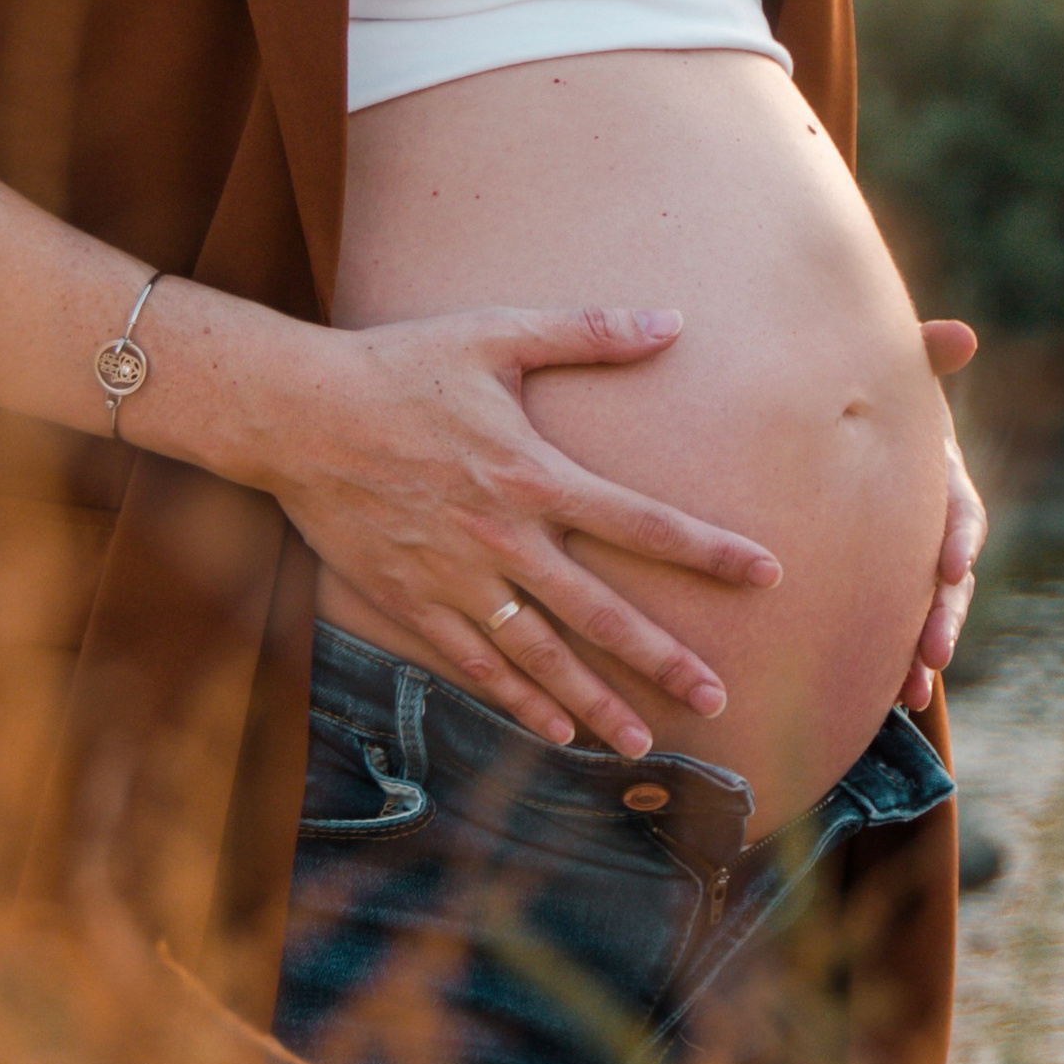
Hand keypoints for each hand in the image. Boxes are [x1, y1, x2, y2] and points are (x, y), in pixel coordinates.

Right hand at [246, 304, 778, 759]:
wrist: (295, 414)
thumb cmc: (398, 366)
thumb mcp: (494, 333)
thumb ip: (588, 330)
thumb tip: (672, 319)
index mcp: (533, 474)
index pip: (641, 521)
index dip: (709, 550)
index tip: (768, 574)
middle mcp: (502, 539)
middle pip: (600, 612)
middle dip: (664, 658)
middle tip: (718, 698)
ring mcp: (456, 579)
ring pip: (540, 656)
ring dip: (594, 702)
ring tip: (643, 743)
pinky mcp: (412, 602)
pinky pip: (476, 665)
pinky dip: (517, 703)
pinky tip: (555, 734)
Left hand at [902, 318, 985, 715]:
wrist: (842, 439)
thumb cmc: (873, 399)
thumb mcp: (896, 374)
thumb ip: (924, 354)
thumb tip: (962, 333)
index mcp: (942, 478)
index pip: (961, 509)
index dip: (959, 536)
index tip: (952, 565)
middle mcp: (936, 525)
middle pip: (950, 579)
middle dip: (944, 616)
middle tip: (933, 651)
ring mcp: (916, 561)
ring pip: (931, 613)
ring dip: (925, 652)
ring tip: (913, 691)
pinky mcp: (889, 587)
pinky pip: (899, 629)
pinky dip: (899, 663)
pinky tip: (893, 699)